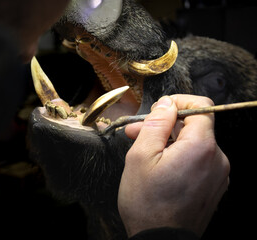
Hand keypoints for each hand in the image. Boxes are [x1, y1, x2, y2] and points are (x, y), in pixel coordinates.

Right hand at [118, 95, 229, 236]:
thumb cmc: (148, 202)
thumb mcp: (141, 156)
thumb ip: (156, 124)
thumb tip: (166, 104)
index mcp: (201, 147)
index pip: (201, 107)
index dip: (178, 102)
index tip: (159, 110)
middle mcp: (217, 159)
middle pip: (194, 127)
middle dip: (165, 126)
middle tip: (137, 132)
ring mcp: (217, 175)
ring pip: (194, 144)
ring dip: (169, 142)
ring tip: (144, 152)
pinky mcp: (213, 186)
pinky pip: (197, 161)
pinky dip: (179, 157)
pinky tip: (159, 167)